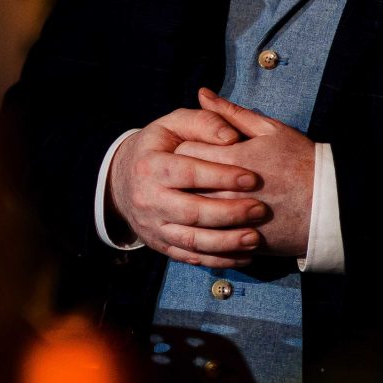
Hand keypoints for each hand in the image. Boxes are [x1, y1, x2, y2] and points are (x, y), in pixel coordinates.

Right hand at [105, 104, 269, 267]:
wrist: (122, 180)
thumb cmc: (160, 147)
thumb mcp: (174, 124)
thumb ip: (204, 123)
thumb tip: (232, 138)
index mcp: (150, 166)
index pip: (188, 173)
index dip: (221, 176)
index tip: (253, 178)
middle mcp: (148, 199)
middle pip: (191, 211)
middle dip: (229, 213)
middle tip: (260, 210)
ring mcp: (152, 226)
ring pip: (191, 240)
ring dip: (226, 243)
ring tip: (255, 238)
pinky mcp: (159, 245)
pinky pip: (190, 257)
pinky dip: (218, 260)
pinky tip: (244, 256)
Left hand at [170, 90, 313, 259]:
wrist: (331, 204)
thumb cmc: (302, 161)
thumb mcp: (269, 130)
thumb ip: (231, 112)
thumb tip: (202, 93)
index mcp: (231, 159)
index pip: (183, 151)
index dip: (181, 148)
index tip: (189, 148)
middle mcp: (226, 191)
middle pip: (182, 183)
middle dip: (180, 177)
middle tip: (186, 173)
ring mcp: (232, 219)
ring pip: (192, 212)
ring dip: (189, 203)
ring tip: (197, 195)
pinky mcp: (240, 239)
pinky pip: (208, 237)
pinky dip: (204, 228)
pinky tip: (209, 220)